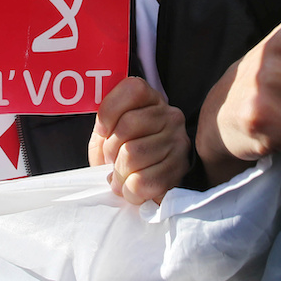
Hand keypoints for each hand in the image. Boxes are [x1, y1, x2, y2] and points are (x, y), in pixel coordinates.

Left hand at [88, 76, 188, 203]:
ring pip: (132, 155)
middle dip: (110, 148)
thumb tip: (103, 130)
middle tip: (111, 159)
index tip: (102, 130)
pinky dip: (129, 190)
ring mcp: (178, 143)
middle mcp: (171, 116)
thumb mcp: (110, 130)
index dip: (109, 111)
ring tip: (121, 175)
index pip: (132, 90)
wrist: (149, 181)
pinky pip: (142, 181)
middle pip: (127, 126)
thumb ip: (104, 122)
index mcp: (152, 99)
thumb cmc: (125, 150)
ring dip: (118, 172)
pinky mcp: (179, 171)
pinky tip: (131, 187)